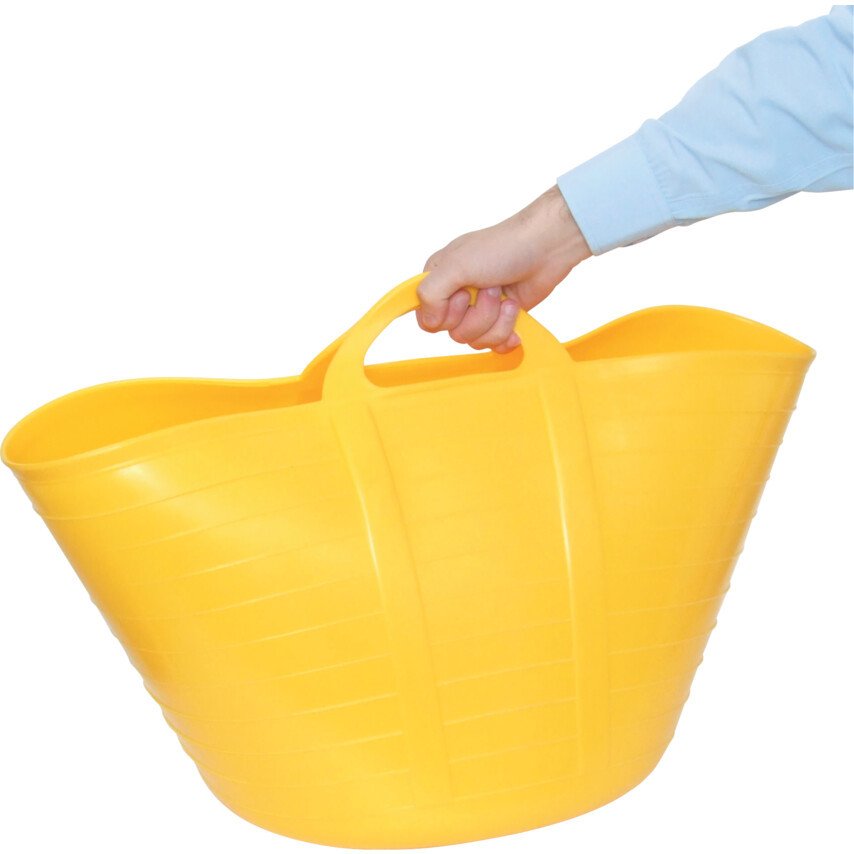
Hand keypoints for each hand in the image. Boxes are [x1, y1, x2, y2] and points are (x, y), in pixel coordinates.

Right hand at [416, 185, 591, 353]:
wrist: (546, 248)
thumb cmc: (502, 247)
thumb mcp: (456, 265)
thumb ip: (430, 293)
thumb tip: (428, 321)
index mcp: (439, 280)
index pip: (427, 319)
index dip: (446, 315)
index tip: (462, 295)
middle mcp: (457, 296)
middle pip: (454, 333)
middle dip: (479, 315)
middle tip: (492, 288)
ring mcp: (480, 310)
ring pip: (476, 340)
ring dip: (496, 321)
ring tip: (507, 298)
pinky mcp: (501, 320)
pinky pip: (494, 345)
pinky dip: (507, 335)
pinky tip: (515, 319)